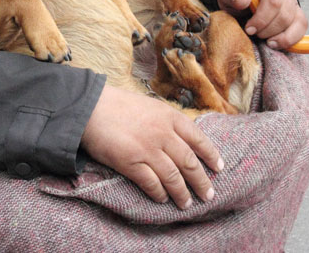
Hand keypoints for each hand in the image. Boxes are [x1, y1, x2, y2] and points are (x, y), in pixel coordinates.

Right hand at [80, 84, 222, 208]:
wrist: (90, 106)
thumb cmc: (118, 104)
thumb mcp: (150, 106)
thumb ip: (166, 121)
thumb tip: (180, 139)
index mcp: (170, 117)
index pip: (199, 139)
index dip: (211, 155)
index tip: (218, 168)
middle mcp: (163, 134)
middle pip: (190, 163)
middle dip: (202, 182)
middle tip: (208, 195)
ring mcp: (148, 150)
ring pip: (174, 177)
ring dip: (182, 193)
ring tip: (187, 204)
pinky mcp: (131, 163)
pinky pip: (152, 184)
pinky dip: (159, 194)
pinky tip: (162, 199)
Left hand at [217, 0, 307, 49]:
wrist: (243, 2)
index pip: (273, 1)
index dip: (262, 19)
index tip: (249, 29)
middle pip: (285, 14)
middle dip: (268, 30)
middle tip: (253, 34)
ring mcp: (293, 4)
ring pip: (297, 22)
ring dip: (280, 37)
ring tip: (265, 41)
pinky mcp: (297, 16)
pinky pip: (301, 29)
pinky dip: (291, 39)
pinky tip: (276, 43)